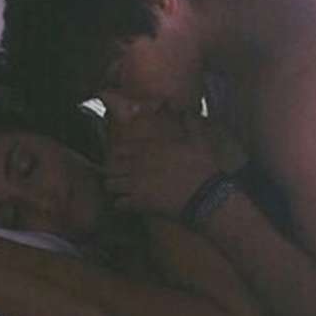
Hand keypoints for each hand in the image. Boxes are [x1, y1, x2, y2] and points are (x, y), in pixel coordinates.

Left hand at [105, 110, 220, 217]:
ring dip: (115, 188)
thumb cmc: (203, 168)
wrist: (206, 195)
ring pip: (110, 185)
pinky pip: (118, 204)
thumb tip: (188, 111)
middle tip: (119, 177)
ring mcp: (136, 183)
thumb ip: (191, 124)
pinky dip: (122, 204)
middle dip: (113, 172)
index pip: (118, 149)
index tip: (122, 161)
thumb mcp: (199, 141)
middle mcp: (138, 164)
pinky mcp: (139, 202)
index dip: (118, 155)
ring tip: (122, 191)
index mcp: (149, 148)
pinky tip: (129, 204)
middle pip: (110, 167)